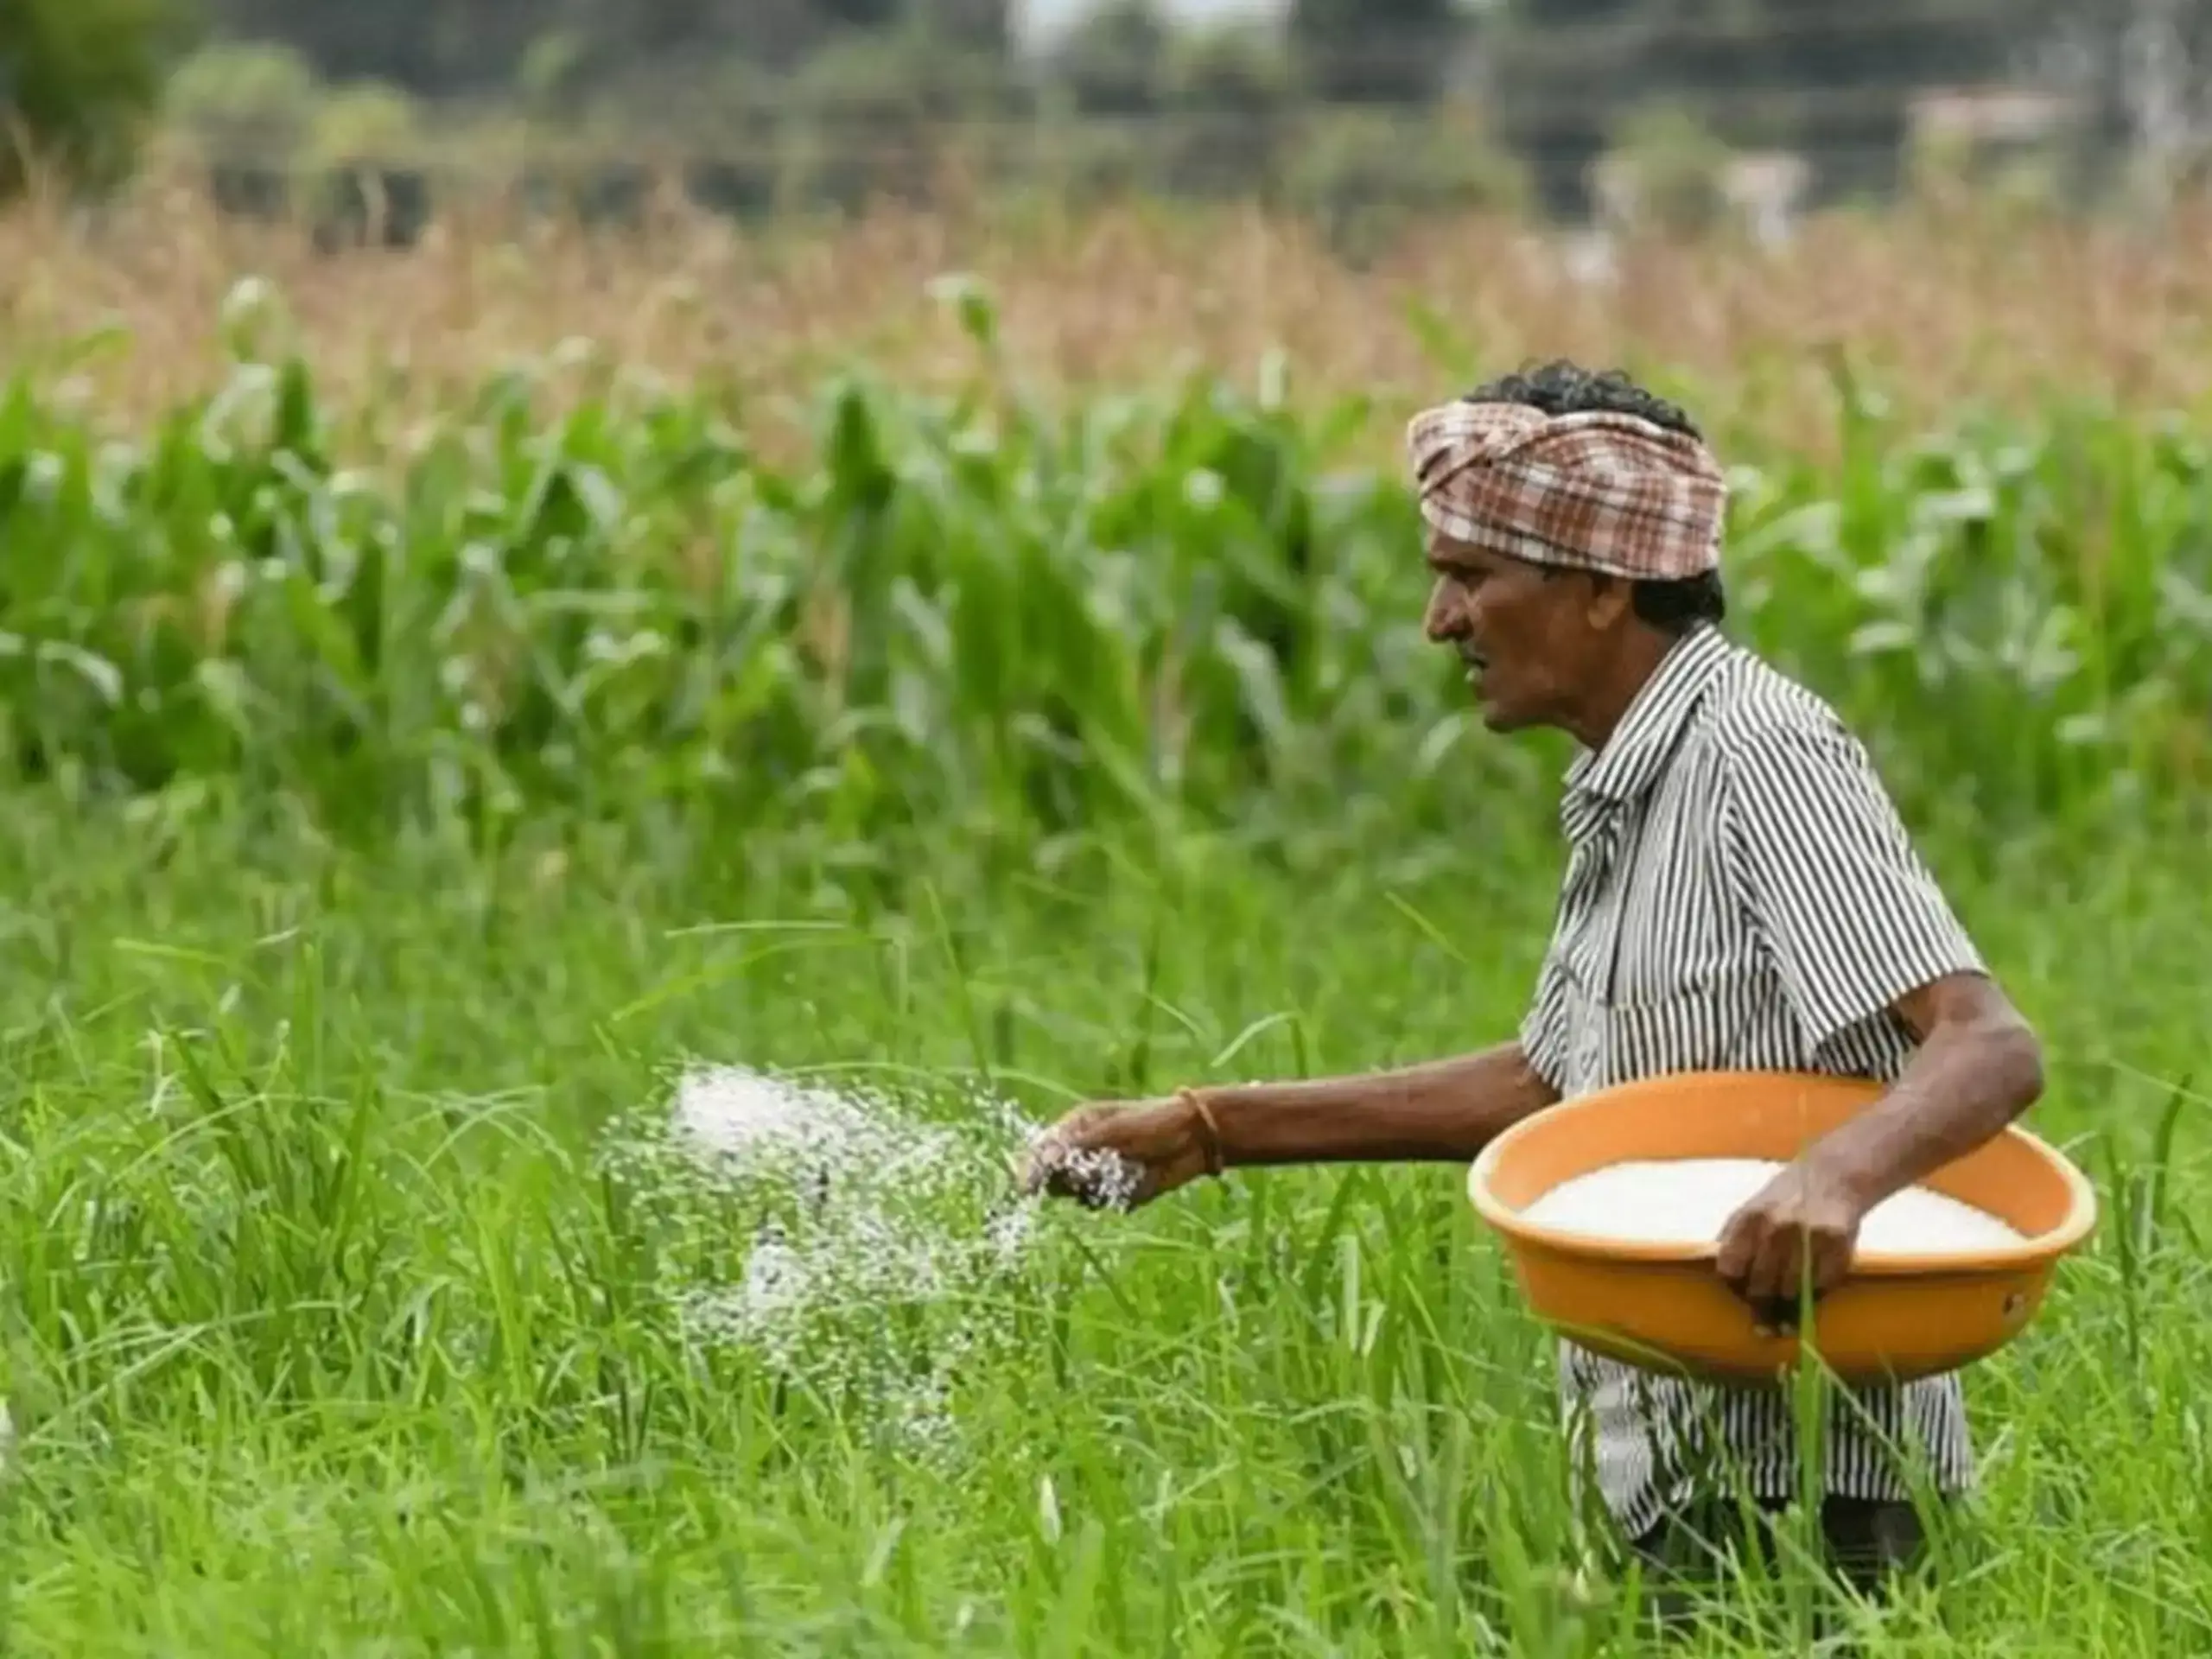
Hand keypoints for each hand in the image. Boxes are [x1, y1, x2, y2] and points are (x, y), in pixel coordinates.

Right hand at [1018, 1093, 1221, 1210]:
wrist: (1194, 1140)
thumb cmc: (1153, 1122)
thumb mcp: (1114, 1129)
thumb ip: (1078, 1146)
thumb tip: (1044, 1161)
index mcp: (1076, 1127)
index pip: (1042, 1150)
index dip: (1033, 1168)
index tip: (1029, 1187)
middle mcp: (1081, 1151)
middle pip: (1053, 1177)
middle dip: (1067, 1180)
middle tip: (1091, 1173)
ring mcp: (1096, 1173)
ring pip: (1074, 1194)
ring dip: (1090, 1189)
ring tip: (1120, 1171)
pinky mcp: (1113, 1192)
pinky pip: (1098, 1203)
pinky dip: (1109, 1198)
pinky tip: (1130, 1183)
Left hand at [1714, 1157, 1868, 1334]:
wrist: (1832, 1178)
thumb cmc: (1783, 1199)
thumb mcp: (1750, 1209)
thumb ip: (1733, 1238)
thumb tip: (1718, 1272)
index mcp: (1749, 1220)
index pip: (1731, 1267)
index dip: (1734, 1287)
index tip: (1740, 1297)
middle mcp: (1777, 1228)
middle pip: (1761, 1285)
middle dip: (1761, 1309)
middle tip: (1763, 1330)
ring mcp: (1808, 1238)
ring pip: (1791, 1290)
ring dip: (1788, 1309)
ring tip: (1786, 1323)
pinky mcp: (1837, 1246)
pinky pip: (1821, 1285)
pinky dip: (1815, 1296)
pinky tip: (1811, 1299)